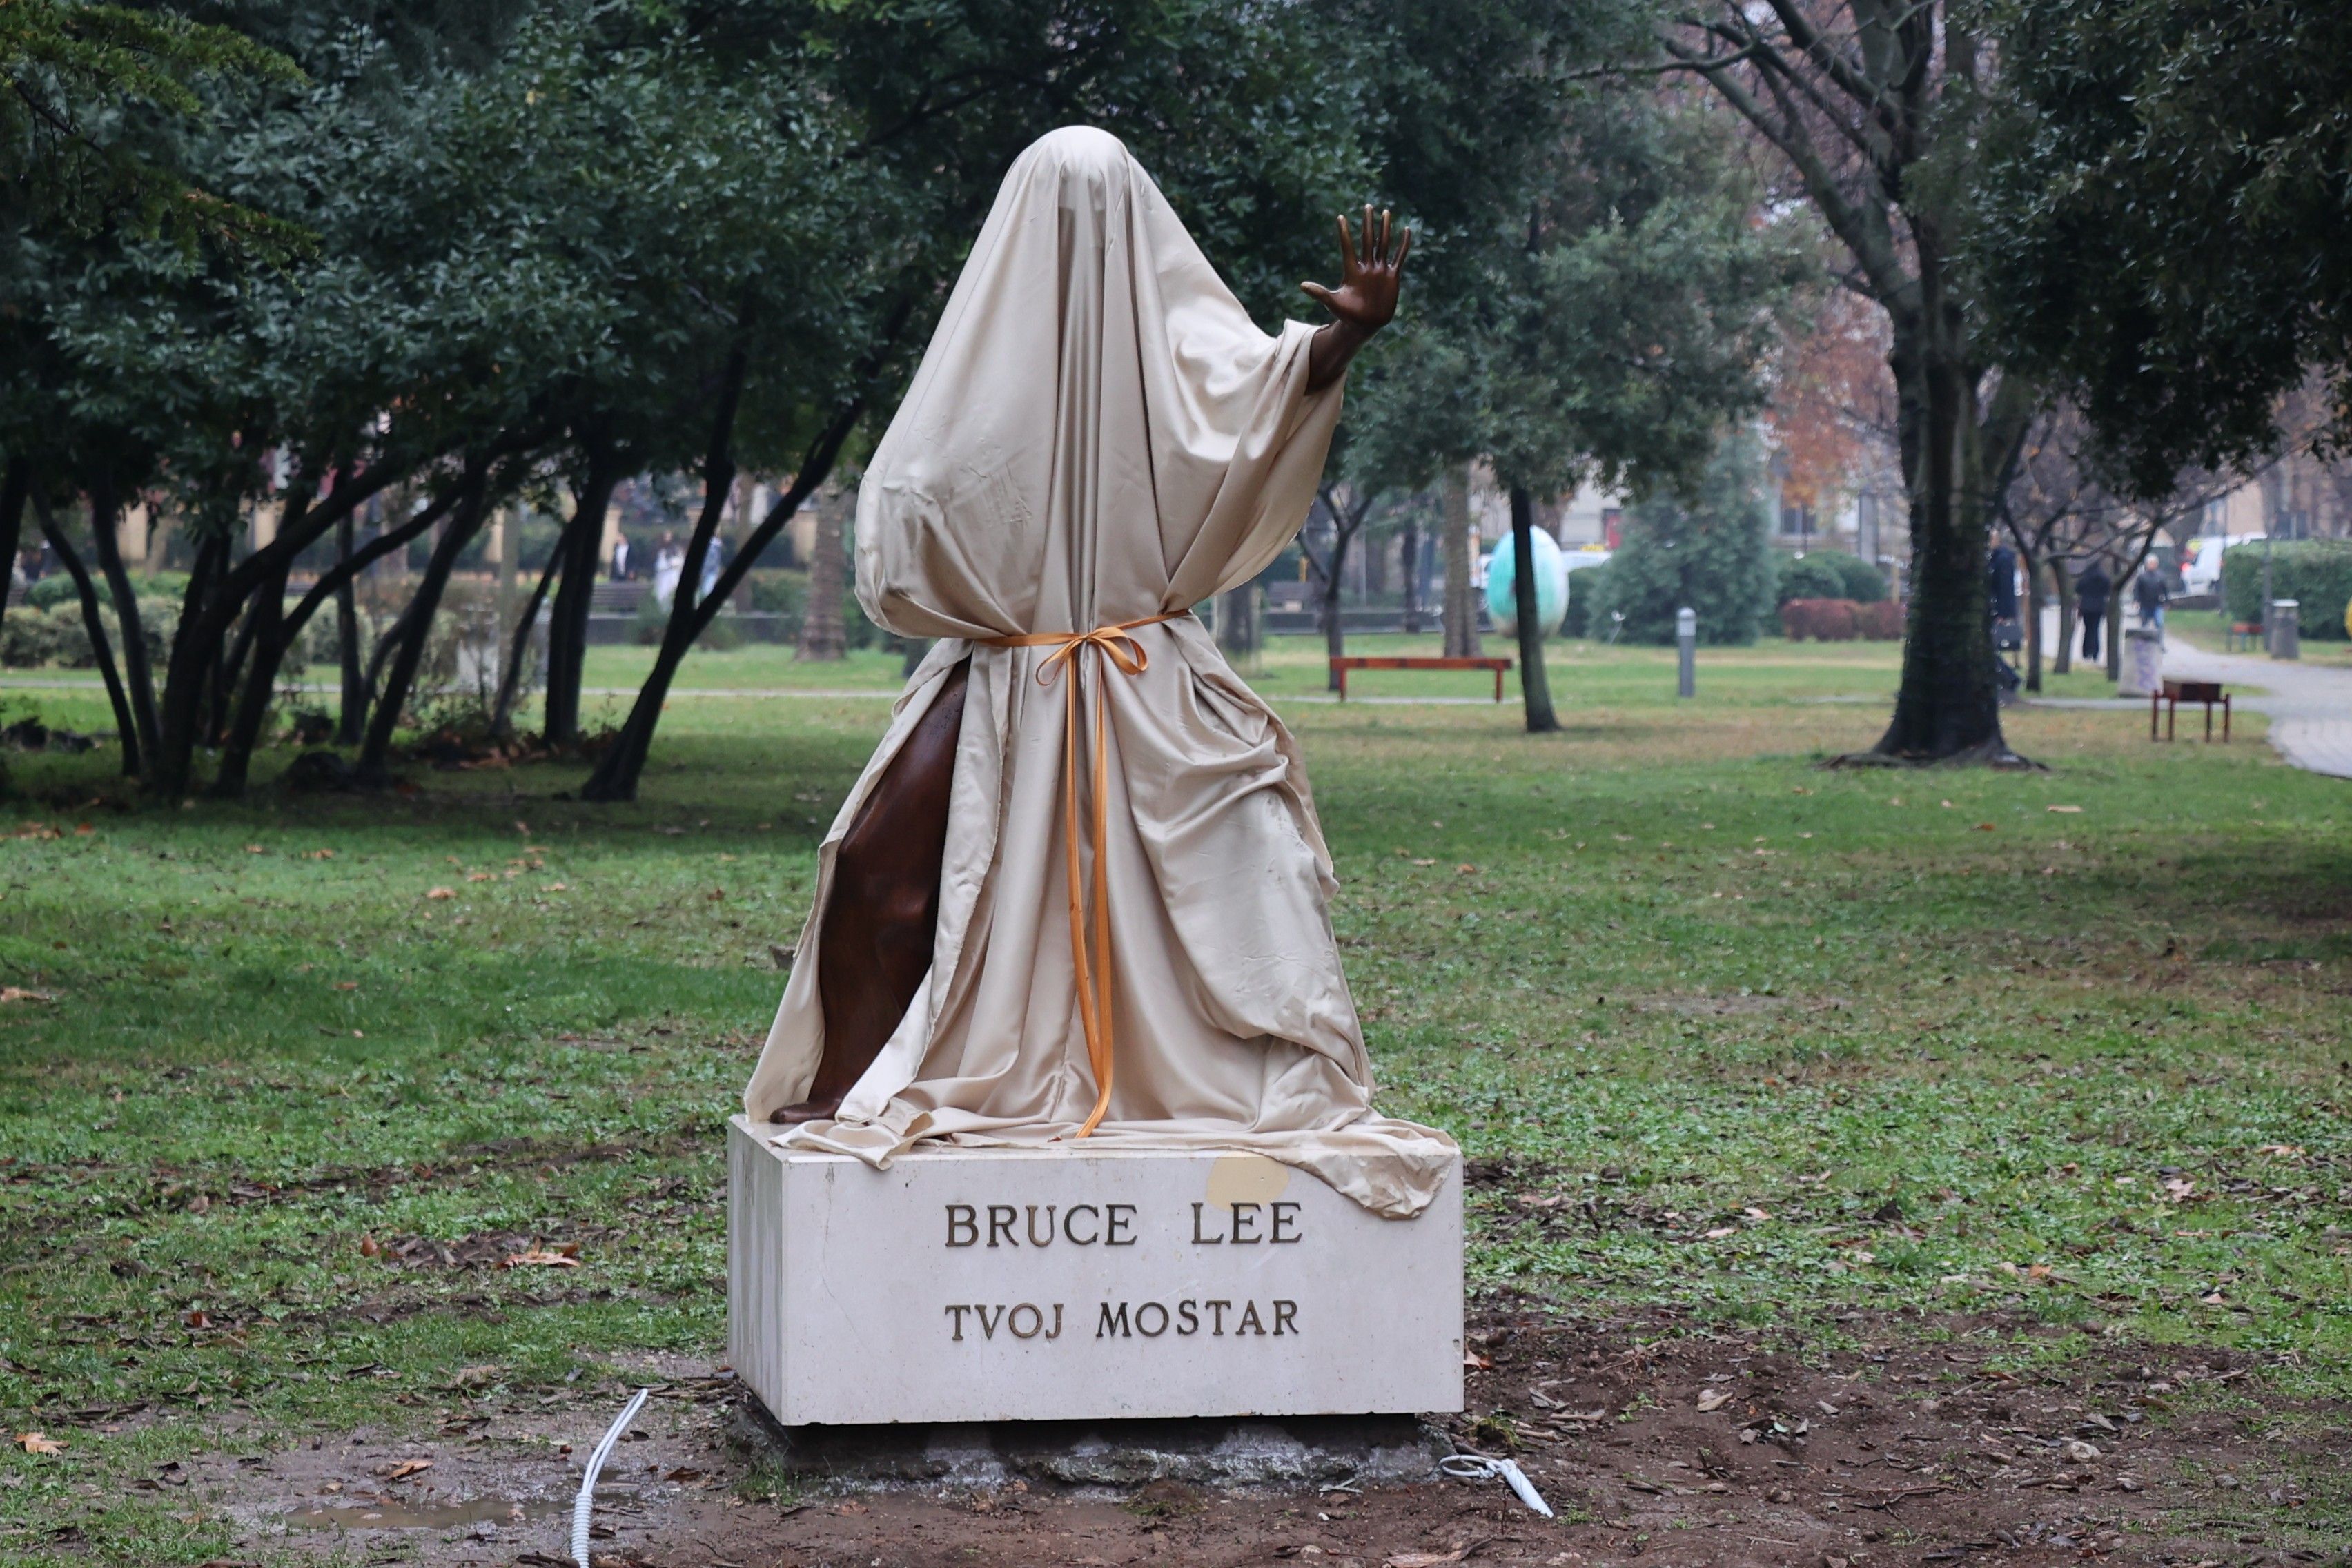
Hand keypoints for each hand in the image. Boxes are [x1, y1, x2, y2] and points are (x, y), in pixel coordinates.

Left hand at [1302, 206, 1410, 332]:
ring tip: (1386, 212)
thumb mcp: (1332, 303)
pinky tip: (1406, 230)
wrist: (1365, 325)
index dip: (1344, 233)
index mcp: (1351, 271)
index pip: (1347, 248)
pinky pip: (1398, 257)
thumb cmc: (1347, 314)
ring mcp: (1379, 271)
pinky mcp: (1391, 276)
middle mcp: (1366, 267)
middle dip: (1368, 223)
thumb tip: (1301, 285)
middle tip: (1368, 206)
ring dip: (1385, 229)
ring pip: (1383, 245)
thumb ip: (1319, 293)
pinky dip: (1403, 245)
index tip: (1340, 217)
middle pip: (1367, 240)